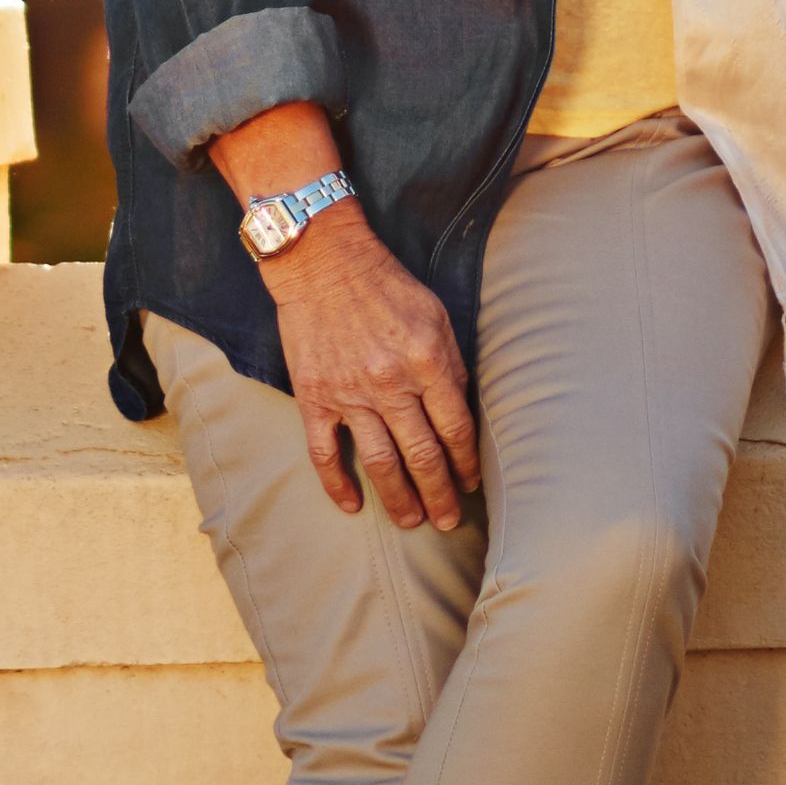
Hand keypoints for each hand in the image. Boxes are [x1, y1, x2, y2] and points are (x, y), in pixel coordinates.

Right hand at [267, 208, 481, 526]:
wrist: (322, 262)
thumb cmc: (385, 285)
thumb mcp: (435, 315)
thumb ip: (451, 365)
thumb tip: (462, 413)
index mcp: (427, 360)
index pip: (455, 427)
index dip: (465, 463)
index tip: (471, 483)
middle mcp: (390, 383)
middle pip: (423, 455)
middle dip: (440, 494)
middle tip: (449, 521)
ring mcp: (349, 394)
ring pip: (380, 462)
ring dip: (399, 499)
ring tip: (412, 522)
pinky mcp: (314, 397)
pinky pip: (325, 453)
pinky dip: (338, 484)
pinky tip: (352, 506)